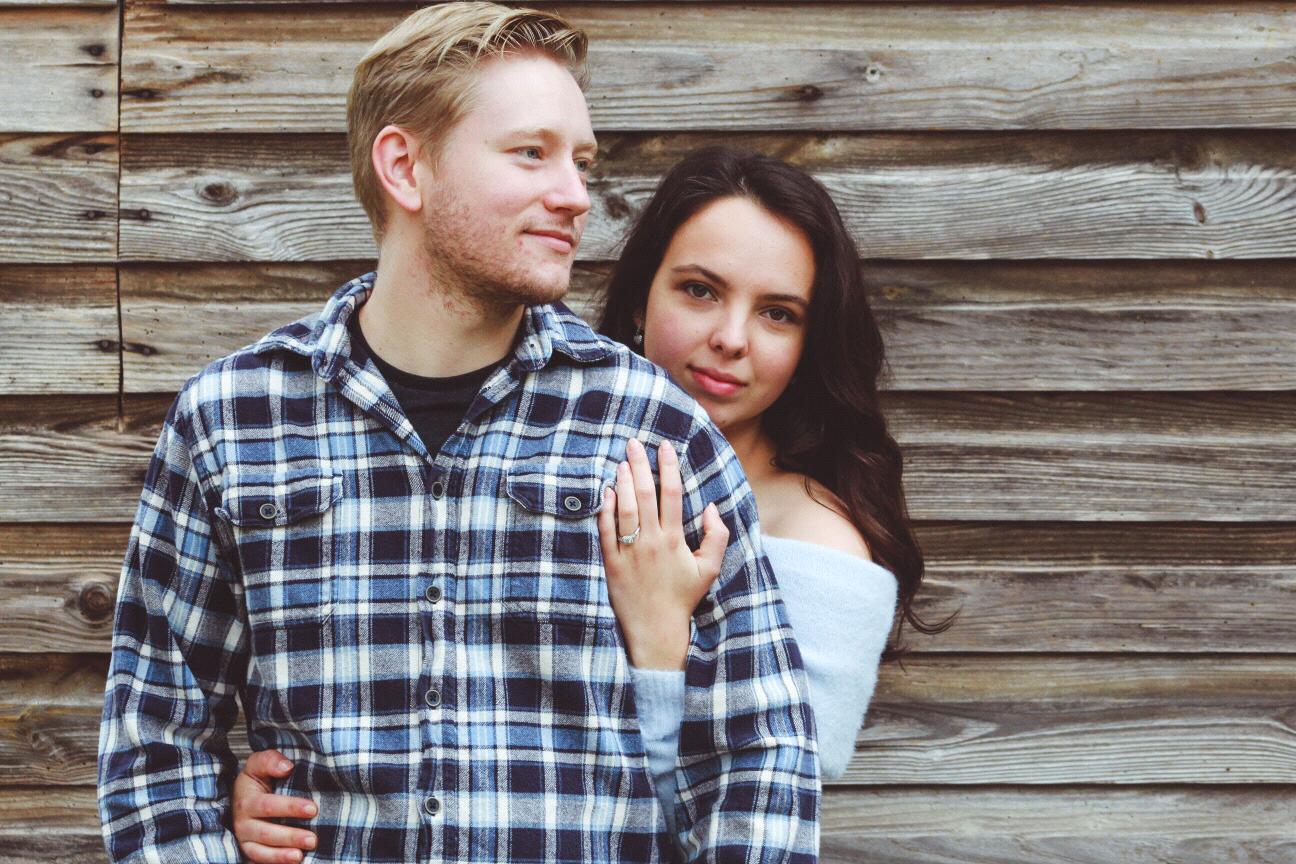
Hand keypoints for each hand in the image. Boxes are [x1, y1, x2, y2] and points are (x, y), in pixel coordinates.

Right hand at [231, 749, 317, 862]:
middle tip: (313, 839)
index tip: (313, 809)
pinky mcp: (249, 851)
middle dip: (290, 836)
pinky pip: (259, 860)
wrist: (241, 795)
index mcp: (247, 800)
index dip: (290, 807)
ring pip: (261, 851)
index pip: (268, 806)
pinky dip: (275, 862)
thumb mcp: (259, 764)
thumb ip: (271, 761)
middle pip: (266, 833)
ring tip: (301, 855)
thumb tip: (287, 767)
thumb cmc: (257, 778)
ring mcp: (245, 839)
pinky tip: (293, 860)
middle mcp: (243, 823)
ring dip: (282, 855)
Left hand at [597, 437, 728, 668]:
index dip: (668, 468)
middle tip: (634, 443)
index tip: (664, 446)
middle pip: (645, 495)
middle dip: (640, 465)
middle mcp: (651, 542)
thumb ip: (716, 536)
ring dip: (623, 483)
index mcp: (674, 540)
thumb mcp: (709, 569)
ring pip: (624, 509)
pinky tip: (607, 492)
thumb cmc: (684, 598)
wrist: (657, 629)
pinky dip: (606, 510)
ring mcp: (629, 552)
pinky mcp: (612, 563)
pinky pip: (606, 531)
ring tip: (621, 462)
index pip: (672, 495)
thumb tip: (710, 507)